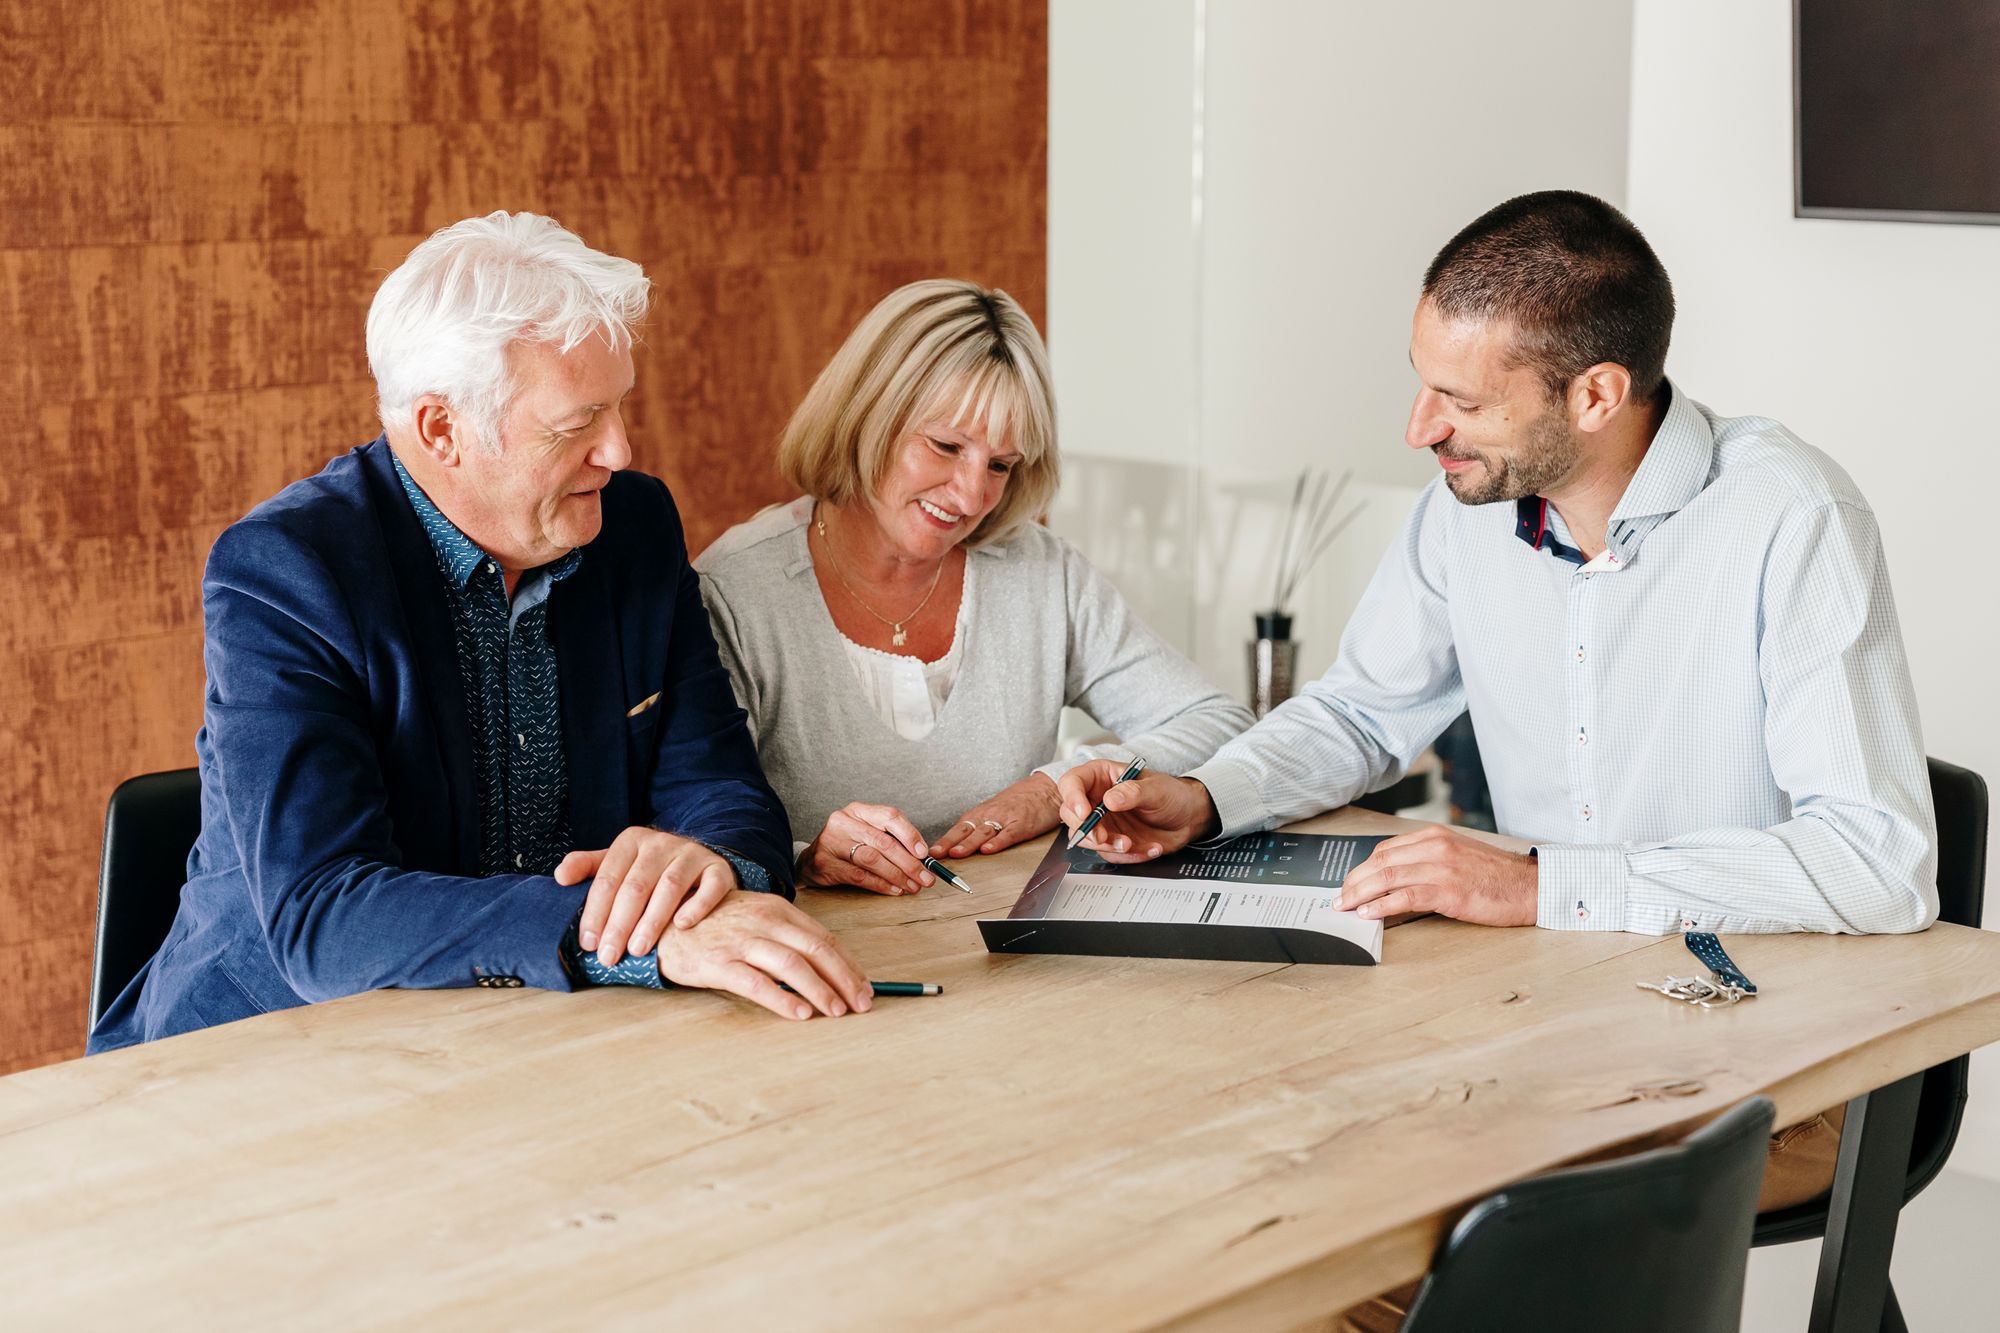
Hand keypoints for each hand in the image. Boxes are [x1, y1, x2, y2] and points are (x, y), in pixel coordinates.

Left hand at [555, 827, 738, 965]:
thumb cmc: (648, 870)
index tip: (589, 944)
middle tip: (609, 956)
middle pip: (636, 886)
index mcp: (631, 841)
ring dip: (652, 920)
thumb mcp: (616, 863)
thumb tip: (560, 877)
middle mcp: (662, 843)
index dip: (596, 912)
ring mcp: (692, 854)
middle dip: (619, 924)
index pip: (608, 879)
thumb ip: (588, 868)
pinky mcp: (718, 869)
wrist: (698, 861)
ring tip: (638, 949)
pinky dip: (697, 906)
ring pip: (670, 886)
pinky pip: (710, 887)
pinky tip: (682, 926)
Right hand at [658, 891, 872, 1019]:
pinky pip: (757, 983)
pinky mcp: (719, 963)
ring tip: (837, 1011)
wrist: (662, 921)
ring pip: (792, 965)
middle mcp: (763, 922)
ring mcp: (741, 941)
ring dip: (820, 990)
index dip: (848, 964)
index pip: (823, 937)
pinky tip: (800, 1014)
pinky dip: (782, 999)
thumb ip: (786, 935)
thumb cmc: (714, 923)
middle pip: (816, 950)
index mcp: (777, 909)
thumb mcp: (754, 916)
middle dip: (844, 978)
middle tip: (862, 1004)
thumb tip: (826, 966)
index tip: (864, 987)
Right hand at [798, 802, 933, 895]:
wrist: (810, 861)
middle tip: (926, 878)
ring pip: (872, 859)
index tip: (924, 854)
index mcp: (858, 810)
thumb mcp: (865, 833)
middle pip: (883, 842)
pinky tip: (894, 890)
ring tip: (912, 886)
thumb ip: (890, 840)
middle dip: (909, 863)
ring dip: (897, 875)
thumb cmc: (845, 846)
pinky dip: (880, 884)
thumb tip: (923, 858)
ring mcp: (832, 841)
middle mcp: (844, 821)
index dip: (910, 835)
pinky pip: (858, 876)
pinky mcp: (825, 863)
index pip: (890, 816)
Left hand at [934, 773, 1063, 855]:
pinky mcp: (1022, 824)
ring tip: (956, 853)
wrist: (1044, 789)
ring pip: (983, 833)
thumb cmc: (1018, 803)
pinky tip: (988, 850)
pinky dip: (998, 843)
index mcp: (981, 814)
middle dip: (949, 843)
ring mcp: (1006, 819)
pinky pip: (1008, 834)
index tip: (929, 853)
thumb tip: (956, 845)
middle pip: (966, 830)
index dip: (943, 841)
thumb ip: (978, 828)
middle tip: (936, 855)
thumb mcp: (994, 812)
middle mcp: (989, 815)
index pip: (958, 828)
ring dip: (968, 844)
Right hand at [1053, 760, 1218, 862]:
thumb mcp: (1155, 789)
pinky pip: (1109, 853)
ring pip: (1087, 838)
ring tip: (1130, 844)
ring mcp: (1103, 822)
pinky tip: (1149, 848)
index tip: (1084, 813)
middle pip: (1071, 814)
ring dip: (1107, 846)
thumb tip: (1110, 800)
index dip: (1072, 798)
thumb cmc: (1172, 794)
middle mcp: (1097, 799)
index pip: (1072, 783)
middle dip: (1085, 829)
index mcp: (1101, 776)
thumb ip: (1132, 792)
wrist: (1189, 818)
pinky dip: (1128, 855)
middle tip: (1103, 837)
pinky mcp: (1113, 841)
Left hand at [1334, 825, 1537, 924]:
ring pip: (1387, 877)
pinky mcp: (1448, 891)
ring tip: (1345, 907)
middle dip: (1354, 881)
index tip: (1349, 883)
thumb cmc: (1496, 876)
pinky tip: (1368, 913)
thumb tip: (1394, 878)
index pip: (1385, 849)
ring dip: (1360, 893)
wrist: (1530, 886)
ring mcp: (1441, 868)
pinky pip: (1405, 896)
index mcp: (1434, 836)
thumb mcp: (1457, 856)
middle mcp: (1434, 847)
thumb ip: (1427, 860)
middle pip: (1380, 861)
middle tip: (1339, 898)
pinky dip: (1382, 905)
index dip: (1362, 868)